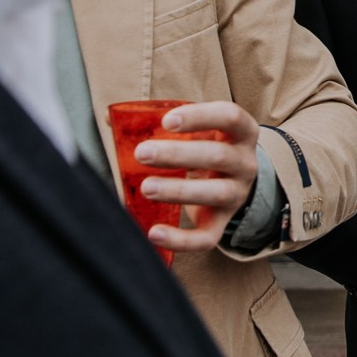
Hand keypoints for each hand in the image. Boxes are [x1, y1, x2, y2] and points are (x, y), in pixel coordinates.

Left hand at [134, 101, 259, 252]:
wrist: (229, 180)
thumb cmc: (204, 147)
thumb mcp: (196, 130)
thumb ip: (160, 122)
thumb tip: (112, 122)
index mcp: (240, 132)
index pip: (229, 117)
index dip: (200, 117)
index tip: (167, 121)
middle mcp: (244, 163)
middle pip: (218, 156)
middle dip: (178, 154)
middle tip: (142, 153)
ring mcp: (236, 194)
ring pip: (215, 193)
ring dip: (179, 190)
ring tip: (147, 187)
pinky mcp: (222, 222)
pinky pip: (207, 237)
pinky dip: (182, 239)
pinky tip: (154, 233)